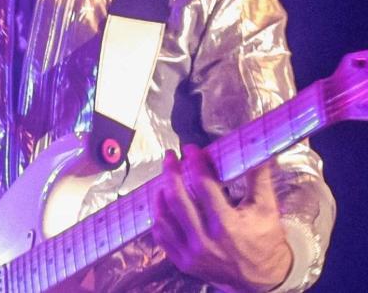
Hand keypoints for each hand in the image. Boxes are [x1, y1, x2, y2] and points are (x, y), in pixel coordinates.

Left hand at [152, 146, 292, 292]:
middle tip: (170, 156)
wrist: (262, 280)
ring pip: (165, 217)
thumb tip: (257, 147)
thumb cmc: (265, 239)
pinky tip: (163, 201)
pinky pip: (162, 236)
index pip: (203, 186)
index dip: (195, 163)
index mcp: (226, 225)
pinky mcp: (183, 263)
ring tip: (165, 176)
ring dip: (161, 192)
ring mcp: (191, 254)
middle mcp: (205, 241)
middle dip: (171, 173)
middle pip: (177, 199)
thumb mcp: (267, 207)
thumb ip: (258, 176)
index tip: (190, 148)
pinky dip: (160, 216)